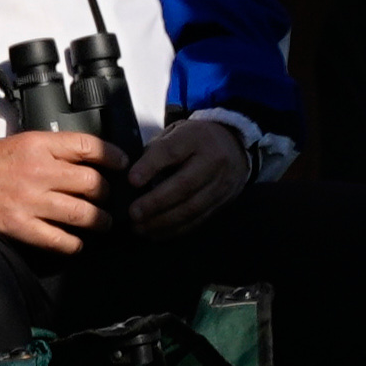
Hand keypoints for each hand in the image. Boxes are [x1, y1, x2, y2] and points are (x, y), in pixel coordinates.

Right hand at [0, 125, 105, 252]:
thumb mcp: (22, 142)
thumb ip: (54, 150)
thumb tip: (87, 162)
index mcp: (39, 145)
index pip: (89, 147)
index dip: (113, 156)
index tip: (122, 164)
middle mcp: (38, 171)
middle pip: (93, 183)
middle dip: (107, 193)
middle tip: (108, 198)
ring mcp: (30, 201)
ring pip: (83, 214)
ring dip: (100, 221)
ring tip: (102, 223)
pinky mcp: (21, 226)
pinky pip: (60, 240)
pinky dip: (74, 243)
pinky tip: (77, 241)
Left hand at [110, 111, 257, 233]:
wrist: (234, 144)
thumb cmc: (194, 139)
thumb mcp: (176, 132)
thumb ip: (156, 151)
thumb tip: (132, 179)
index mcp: (196, 137)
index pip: (171, 151)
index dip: (151, 166)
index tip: (131, 181)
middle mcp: (213, 160)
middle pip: (185, 184)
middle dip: (156, 202)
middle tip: (133, 213)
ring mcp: (221, 182)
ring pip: (192, 207)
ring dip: (163, 222)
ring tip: (140, 228)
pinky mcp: (224, 201)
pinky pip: (198, 219)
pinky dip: (176, 229)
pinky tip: (157, 233)